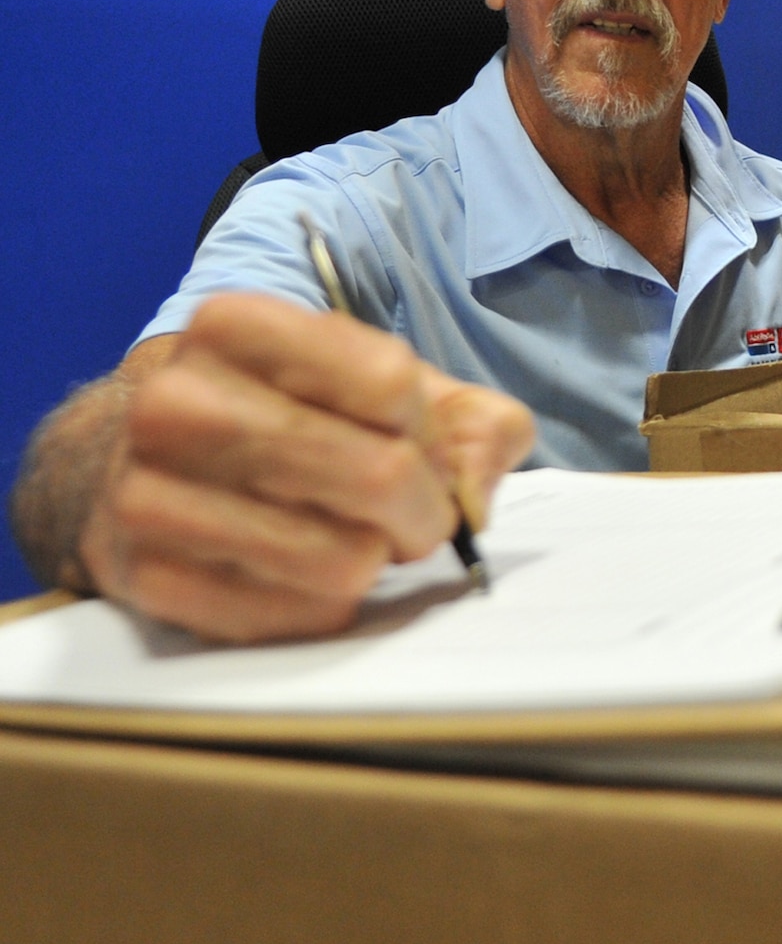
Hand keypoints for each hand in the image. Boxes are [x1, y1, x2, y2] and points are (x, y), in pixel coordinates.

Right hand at [78, 293, 535, 641]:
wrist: (146, 465)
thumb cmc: (289, 415)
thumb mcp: (383, 386)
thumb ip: (471, 421)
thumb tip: (473, 497)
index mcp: (236, 328)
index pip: (390, 382)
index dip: (428, 429)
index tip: (416, 444)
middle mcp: (177, 405)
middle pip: (380, 474)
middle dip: (423, 508)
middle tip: (414, 515)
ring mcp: (150, 495)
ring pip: (344, 558)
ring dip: (375, 558)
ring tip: (354, 538)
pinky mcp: (152, 580)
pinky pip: (300, 615)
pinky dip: (329, 603)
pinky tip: (306, 573)